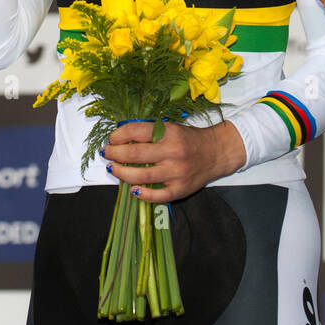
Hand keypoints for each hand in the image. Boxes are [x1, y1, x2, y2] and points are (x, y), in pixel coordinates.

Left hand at [104, 120, 246, 202]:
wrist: (217, 153)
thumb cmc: (190, 140)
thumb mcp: (171, 128)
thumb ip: (149, 132)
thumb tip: (121, 137)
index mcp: (169, 133)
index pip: (136, 132)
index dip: (118, 136)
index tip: (112, 139)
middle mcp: (173, 152)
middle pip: (134, 154)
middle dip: (114, 154)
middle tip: (107, 153)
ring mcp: (176, 172)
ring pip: (141, 176)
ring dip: (121, 173)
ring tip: (112, 168)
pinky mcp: (180, 189)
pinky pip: (157, 196)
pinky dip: (142, 194)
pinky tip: (132, 189)